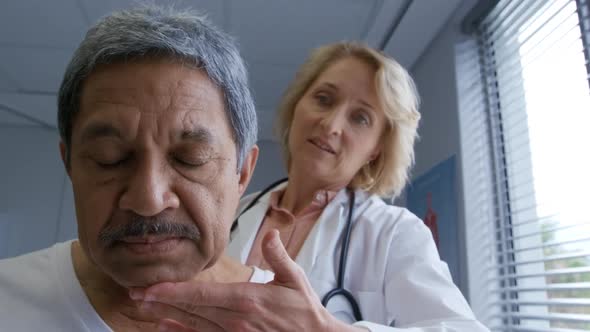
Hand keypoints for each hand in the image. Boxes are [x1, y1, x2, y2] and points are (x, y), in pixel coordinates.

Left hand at [130, 229, 362, 330]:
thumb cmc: (303, 311)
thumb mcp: (294, 278)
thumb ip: (278, 256)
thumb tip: (270, 233)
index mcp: (246, 299)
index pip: (201, 295)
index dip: (173, 291)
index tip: (150, 287)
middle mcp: (234, 320)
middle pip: (190, 310)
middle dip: (160, 302)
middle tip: (134, 295)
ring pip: (193, 326)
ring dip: (166, 317)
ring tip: (143, 310)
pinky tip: (166, 328)